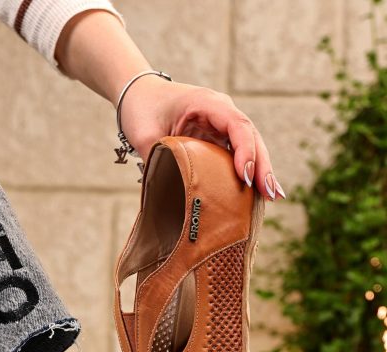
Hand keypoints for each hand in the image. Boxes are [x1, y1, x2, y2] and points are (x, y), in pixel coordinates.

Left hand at [119, 76, 284, 200]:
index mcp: (206, 103)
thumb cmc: (141, 110)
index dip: (244, 151)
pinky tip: (258, 193)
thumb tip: (166, 194)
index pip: (236, 125)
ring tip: (273, 196)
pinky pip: (238, 153)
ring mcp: (222, 124)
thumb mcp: (144, 134)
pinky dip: (249, 171)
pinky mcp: (219, 137)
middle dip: (262, 165)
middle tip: (270, 193)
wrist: (139, 95)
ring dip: (261, 170)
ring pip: (250, 145)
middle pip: (250, 137)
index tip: (245, 177)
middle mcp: (221, 111)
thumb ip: (157, 158)